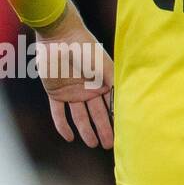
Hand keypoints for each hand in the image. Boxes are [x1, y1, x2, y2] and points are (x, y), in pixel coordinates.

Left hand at [34, 1, 114, 148]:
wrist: (61, 38)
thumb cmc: (87, 49)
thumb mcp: (106, 66)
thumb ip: (115, 84)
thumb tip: (126, 104)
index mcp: (103, 83)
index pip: (111, 105)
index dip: (116, 119)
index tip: (125, 133)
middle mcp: (89, 90)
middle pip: (97, 114)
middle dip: (104, 129)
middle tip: (110, 145)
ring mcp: (72, 93)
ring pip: (80, 116)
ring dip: (86, 130)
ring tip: (94, 144)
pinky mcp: (55, 94)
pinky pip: (58, 113)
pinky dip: (62, 126)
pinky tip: (69, 138)